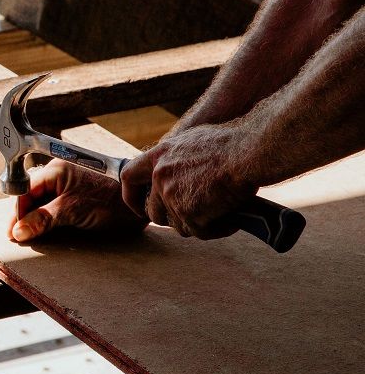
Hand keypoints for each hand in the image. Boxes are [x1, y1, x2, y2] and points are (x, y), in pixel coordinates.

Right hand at [8, 159, 146, 242]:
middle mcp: (61, 174)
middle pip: (33, 196)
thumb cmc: (110, 198)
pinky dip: (51, 219)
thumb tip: (19, 231)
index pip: (26, 190)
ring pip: (45, 202)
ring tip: (31, 237)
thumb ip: (44, 219)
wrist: (143, 197)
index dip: (18, 212)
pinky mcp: (81, 195)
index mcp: (56, 170)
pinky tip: (48, 231)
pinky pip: (58, 206)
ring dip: (38, 219)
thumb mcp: (73, 210)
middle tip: (19, 238)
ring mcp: (71, 184)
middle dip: (25, 217)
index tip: (13, 233)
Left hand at [121, 124, 256, 238]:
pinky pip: (199, 232)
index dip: (131, 196)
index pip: (129, 177)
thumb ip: (175, 157)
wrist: (246, 153)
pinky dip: (216, 230)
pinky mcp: (188, 212)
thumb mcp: (191, 141)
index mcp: (158, 156)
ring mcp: (171, 195)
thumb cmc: (229, 144)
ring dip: (197, 225)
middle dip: (170, 220)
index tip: (139, 207)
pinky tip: (232, 222)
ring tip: (219, 216)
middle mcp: (159, 176)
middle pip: (153, 212)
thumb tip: (173, 167)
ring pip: (179, 226)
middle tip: (191, 219)